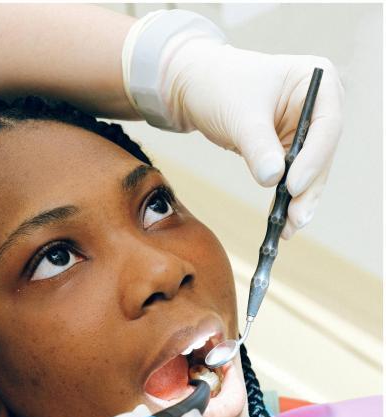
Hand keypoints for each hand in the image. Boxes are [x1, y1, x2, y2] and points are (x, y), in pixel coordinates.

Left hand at [124, 11, 343, 240]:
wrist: (195, 88)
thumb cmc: (219, 86)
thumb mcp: (239, 115)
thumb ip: (258, 146)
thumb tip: (273, 179)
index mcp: (316, 81)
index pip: (327, 125)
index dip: (314, 159)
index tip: (293, 185)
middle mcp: (319, 105)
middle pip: (322, 154)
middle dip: (309, 189)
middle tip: (297, 218)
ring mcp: (305, 129)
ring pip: (310, 172)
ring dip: (300, 201)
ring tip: (289, 229)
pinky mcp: (289, 149)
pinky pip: (293, 178)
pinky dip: (286, 199)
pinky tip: (281, 222)